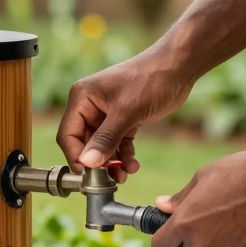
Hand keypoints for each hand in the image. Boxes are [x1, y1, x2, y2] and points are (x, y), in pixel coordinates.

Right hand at [57, 52, 192, 179]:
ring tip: (124, 175)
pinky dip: (123, 156)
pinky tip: (132, 165)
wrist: (178, 68)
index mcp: (82, 98)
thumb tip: (87, 163)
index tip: (88, 174)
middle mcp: (90, 106)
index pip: (68, 134)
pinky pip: (117, 144)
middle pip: (83, 143)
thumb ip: (106, 139)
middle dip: (96, 162)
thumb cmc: (150, 79)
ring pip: (102, 147)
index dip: (76, 156)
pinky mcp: (124, 120)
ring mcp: (107, 114)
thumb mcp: (127, 112)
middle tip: (109, 179)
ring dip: (111, 163)